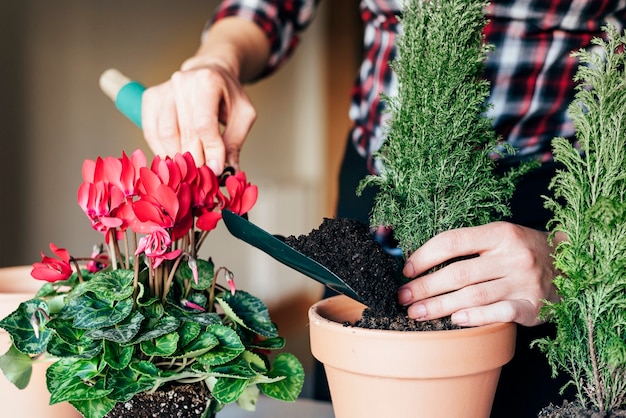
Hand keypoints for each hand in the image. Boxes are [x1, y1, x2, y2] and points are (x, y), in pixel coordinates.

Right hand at [141, 64, 255, 172]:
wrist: (210, 74)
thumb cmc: (228, 97)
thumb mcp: (243, 116)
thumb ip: (234, 143)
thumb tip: (230, 173)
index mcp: (207, 81)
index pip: (204, 124)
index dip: (210, 151)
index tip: (216, 170)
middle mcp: (182, 81)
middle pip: (184, 132)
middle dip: (195, 160)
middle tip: (204, 176)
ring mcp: (163, 89)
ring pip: (165, 134)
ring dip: (178, 158)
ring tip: (191, 171)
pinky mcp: (150, 98)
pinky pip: (151, 132)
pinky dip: (162, 151)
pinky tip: (174, 161)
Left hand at [398, 222, 561, 326]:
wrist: (571, 266)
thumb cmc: (522, 251)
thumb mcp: (499, 238)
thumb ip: (468, 246)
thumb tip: (420, 262)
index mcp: (500, 233)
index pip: (453, 241)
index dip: (425, 256)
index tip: (405, 270)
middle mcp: (513, 256)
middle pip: (459, 273)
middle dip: (425, 287)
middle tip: (403, 298)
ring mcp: (524, 282)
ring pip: (473, 296)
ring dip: (440, 306)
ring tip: (417, 313)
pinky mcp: (533, 306)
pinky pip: (499, 313)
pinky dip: (475, 317)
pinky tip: (454, 320)